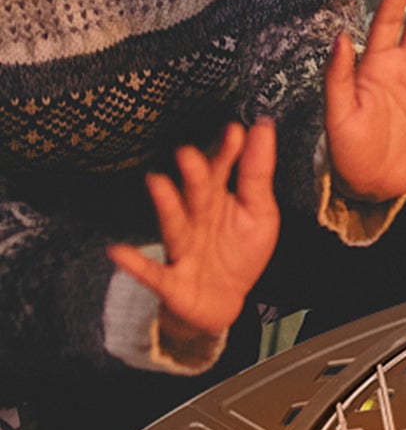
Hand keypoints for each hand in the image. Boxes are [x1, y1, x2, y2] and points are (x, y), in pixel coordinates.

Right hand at [108, 119, 279, 341]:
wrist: (222, 301)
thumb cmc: (238, 251)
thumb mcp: (259, 212)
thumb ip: (257, 173)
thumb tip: (263, 127)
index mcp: (218, 198)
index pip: (223, 170)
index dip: (228, 152)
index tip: (236, 130)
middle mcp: (196, 217)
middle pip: (196, 193)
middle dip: (194, 174)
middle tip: (191, 152)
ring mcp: (181, 246)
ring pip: (174, 224)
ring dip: (165, 205)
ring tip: (156, 183)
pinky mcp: (170, 279)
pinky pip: (151, 272)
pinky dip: (134, 263)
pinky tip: (117, 251)